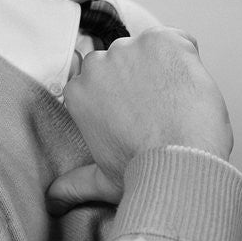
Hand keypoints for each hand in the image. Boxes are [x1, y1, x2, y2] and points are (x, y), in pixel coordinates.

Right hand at [47, 27, 231, 213]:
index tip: (137, 116)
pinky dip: (188, 59)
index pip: (102, 81)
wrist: (181, 162)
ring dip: (164, 69)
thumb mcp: (102, 179)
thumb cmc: (144, 173)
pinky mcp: (162, 40)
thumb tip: (52, 200)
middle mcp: (98, 64)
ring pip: (150, 51)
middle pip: (123, 62)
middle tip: (158, 111)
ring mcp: (130, 49)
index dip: (123, 98)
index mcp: (79, 92)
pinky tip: (189, 87)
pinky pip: (179, 41)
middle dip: (139, 80)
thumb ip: (74, 183)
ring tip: (176, 103)